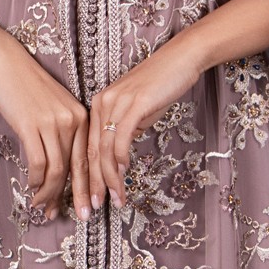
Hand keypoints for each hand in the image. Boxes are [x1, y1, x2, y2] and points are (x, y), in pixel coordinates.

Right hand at [0, 33, 89, 220]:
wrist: (7, 63)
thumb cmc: (29, 88)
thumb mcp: (55, 108)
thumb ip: (63, 132)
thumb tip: (62, 167)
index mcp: (83, 117)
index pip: (89, 159)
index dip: (90, 186)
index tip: (90, 207)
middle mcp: (72, 121)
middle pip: (76, 168)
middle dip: (76, 197)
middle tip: (77, 219)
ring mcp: (52, 123)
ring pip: (57, 170)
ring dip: (49, 193)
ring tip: (41, 205)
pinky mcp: (31, 125)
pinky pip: (38, 163)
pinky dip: (35, 180)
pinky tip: (30, 188)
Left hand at [88, 33, 206, 209]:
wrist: (180, 60)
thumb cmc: (161, 86)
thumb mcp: (137, 111)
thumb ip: (125, 131)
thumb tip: (121, 157)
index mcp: (99, 106)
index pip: (88, 147)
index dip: (87, 176)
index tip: (90, 198)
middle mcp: (102, 103)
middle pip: (91, 151)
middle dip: (92, 184)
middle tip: (96, 207)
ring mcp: (117, 103)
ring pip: (105, 149)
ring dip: (109, 178)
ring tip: (115, 198)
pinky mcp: (134, 104)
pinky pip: (121, 137)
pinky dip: (121, 158)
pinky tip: (125, 173)